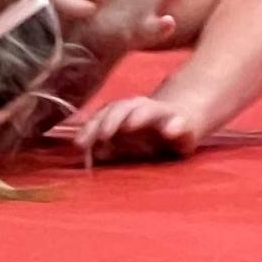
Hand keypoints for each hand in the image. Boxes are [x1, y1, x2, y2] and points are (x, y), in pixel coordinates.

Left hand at [74, 96, 202, 160]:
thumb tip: (87, 153)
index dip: (90, 128)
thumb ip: (107, 144)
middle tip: (103, 134)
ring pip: (146, 110)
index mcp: (121, 112)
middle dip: (110, 120)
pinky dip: (173, 125)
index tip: (78, 144)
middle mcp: (138, 107)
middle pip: (120, 108)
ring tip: (129, 125)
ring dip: (137, 116)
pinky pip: (178, 123)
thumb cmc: (147, 133)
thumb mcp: (125, 141)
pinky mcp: (182, 122)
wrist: (183, 117)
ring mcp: (160, 112)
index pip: (102, 116)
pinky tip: (169, 131)